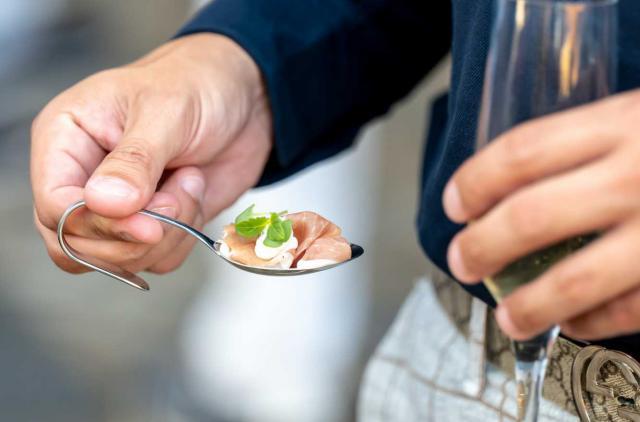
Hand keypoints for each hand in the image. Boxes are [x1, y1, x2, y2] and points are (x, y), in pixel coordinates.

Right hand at [31, 34, 271, 274]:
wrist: (245, 100)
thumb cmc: (198, 86)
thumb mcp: (166, 111)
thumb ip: (134, 160)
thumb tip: (103, 203)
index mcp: (66, 140)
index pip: (54, 207)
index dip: (97, 224)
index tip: (147, 223)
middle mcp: (84, 179)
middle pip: (79, 246)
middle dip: (136, 235)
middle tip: (176, 199)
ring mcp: (118, 207)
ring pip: (121, 260)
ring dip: (168, 232)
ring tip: (189, 181)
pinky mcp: (153, 224)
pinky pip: (159, 259)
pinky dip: (185, 237)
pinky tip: (195, 193)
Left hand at [442, 91, 639, 340]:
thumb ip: (586, 144)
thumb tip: (507, 188)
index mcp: (624, 123)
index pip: (520, 153)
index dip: (474, 182)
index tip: (454, 204)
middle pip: (530, 217)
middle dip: (482, 246)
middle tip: (462, 260)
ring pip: (574, 281)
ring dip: (527, 305)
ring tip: (507, 317)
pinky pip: (627, 311)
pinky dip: (591, 324)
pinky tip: (573, 324)